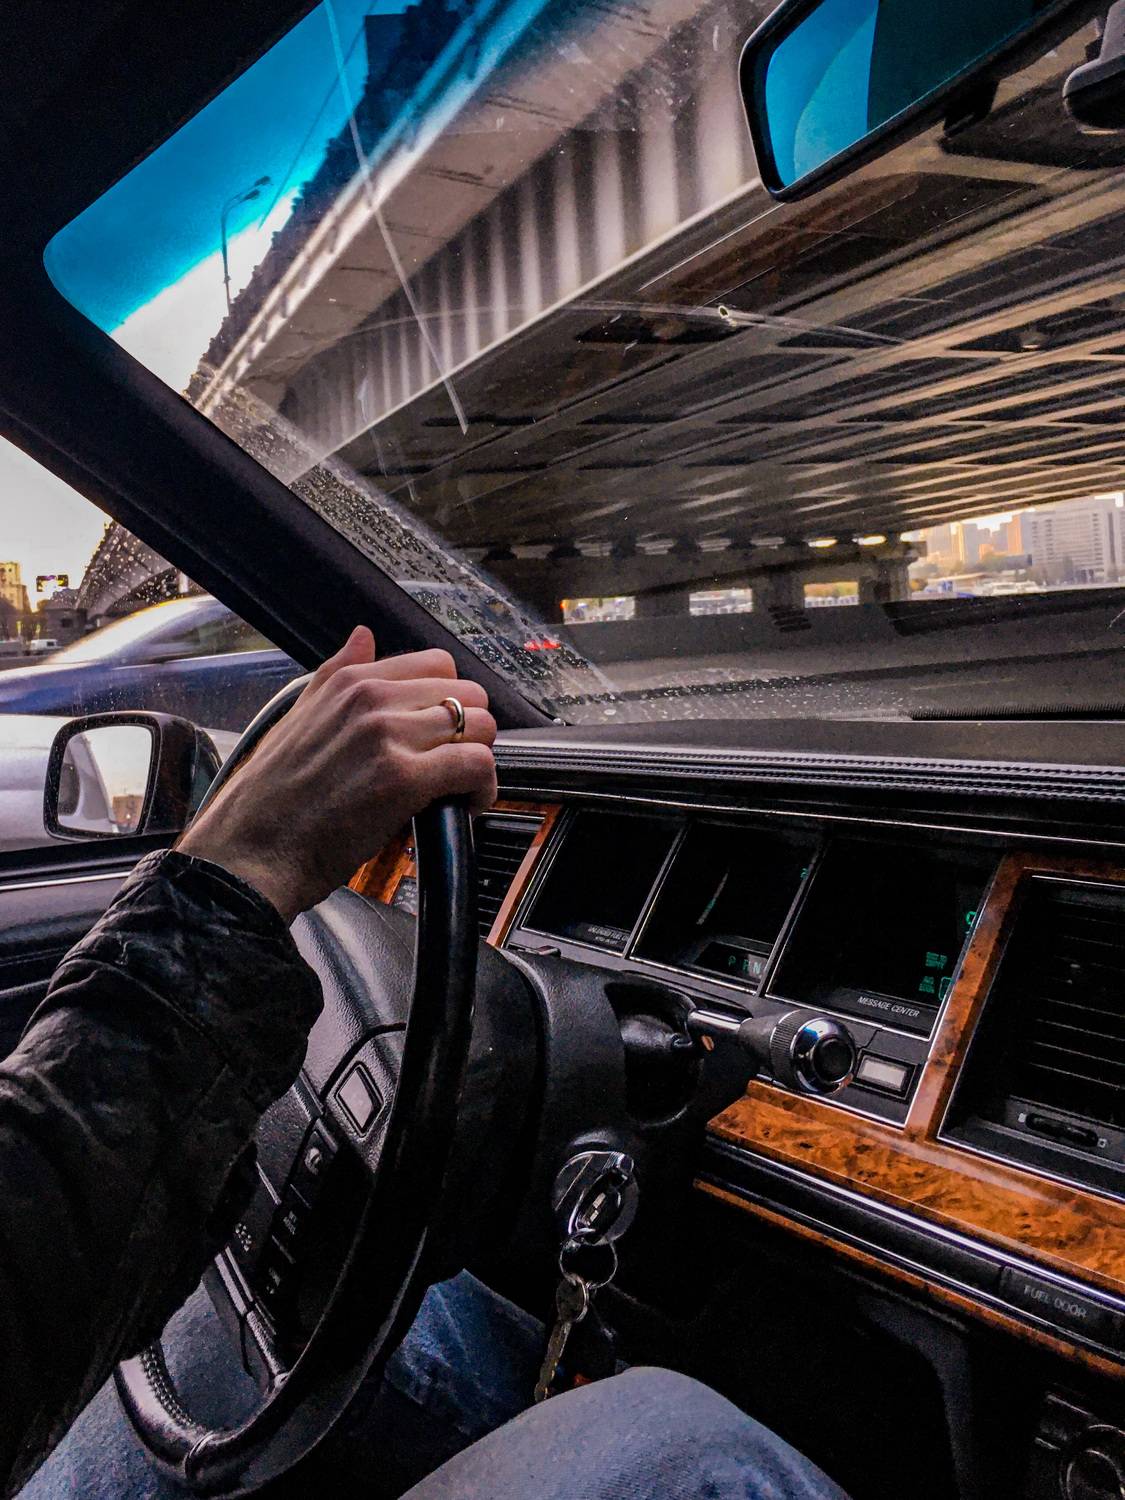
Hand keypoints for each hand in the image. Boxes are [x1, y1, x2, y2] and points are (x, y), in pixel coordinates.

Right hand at [178, 626, 496, 921]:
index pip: (436, 665)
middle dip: (470, 729)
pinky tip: (466, 804)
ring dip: (479, 759)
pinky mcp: (402, 779)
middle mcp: (370, 699)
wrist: (247, 853)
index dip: (448, 701)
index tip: (442, 731)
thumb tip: (363, 635)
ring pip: (479, 725)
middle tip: (453, 763)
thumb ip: (337, 672)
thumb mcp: (300, 716)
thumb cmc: (271, 799)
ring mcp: (387, 736)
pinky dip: (482, 788)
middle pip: (467, 693)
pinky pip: (476, 765)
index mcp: (349, 680)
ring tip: (459, 787)